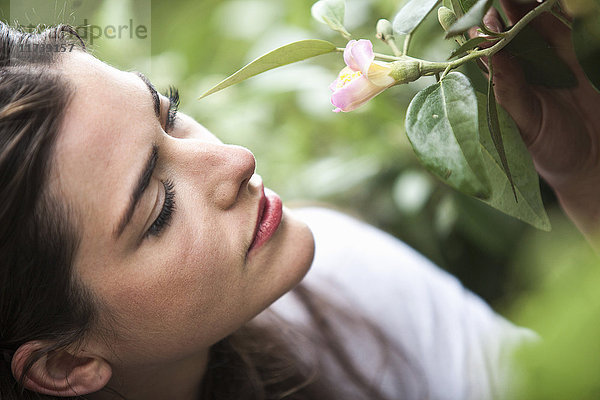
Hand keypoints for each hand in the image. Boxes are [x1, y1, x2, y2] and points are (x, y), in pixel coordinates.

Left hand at [473, 1, 599, 240]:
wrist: (590, 161)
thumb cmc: (549, 151)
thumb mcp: (526, 122)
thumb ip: (510, 89)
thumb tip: (492, 53)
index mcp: (497, 90)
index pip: (481, 57)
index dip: (476, 35)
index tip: (473, 16)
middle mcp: (514, 75)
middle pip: (504, 37)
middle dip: (499, 14)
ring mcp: (541, 67)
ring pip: (530, 30)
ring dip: (524, 9)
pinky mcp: (566, 64)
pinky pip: (558, 34)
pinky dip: (553, 16)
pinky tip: (545, 1)